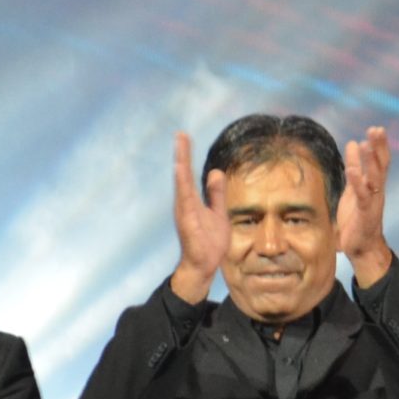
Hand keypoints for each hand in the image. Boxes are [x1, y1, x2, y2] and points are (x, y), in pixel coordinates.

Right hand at [170, 131, 228, 304]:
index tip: (184, 136)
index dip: (187, 155)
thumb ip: (216, 194)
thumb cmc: (209, 241)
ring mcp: (185, 212)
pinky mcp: (187, 221)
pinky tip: (181, 172)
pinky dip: (182, 186)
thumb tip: (215, 172)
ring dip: (181, 165)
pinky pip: (185, 201)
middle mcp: (185, 203)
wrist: (204, 265)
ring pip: (182, 185)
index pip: (189, 173)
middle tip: (181, 133)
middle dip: (182, 154)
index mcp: (192, 200)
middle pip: (182, 174)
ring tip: (180, 146)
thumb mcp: (218, 212)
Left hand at [336, 125, 392, 286]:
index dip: (380, 146)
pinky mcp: (365, 213)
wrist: (362, 247)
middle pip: (381, 165)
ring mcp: (372, 202)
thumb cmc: (357, 219)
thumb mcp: (353, 190)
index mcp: (375, 186)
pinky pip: (362, 195)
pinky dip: (357, 182)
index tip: (376, 129)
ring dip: (369, 161)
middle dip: (379, 147)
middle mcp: (377, 191)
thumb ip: (354, 171)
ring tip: (364, 143)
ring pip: (374, 178)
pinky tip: (352, 170)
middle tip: (376, 129)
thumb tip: (352, 145)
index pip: (380, 162)